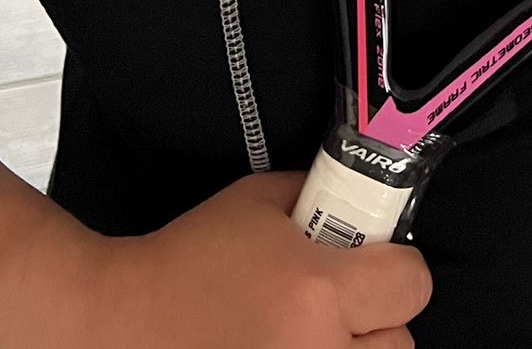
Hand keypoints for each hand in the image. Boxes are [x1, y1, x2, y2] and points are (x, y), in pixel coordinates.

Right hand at [39, 171, 431, 347]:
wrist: (119, 322)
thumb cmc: (186, 258)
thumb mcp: (257, 202)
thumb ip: (315, 197)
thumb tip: (359, 202)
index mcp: (316, 291)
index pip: (412, 285)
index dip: (397, 269)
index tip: (377, 266)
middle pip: (400, 344)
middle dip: (377, 322)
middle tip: (343, 309)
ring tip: (314, 338)